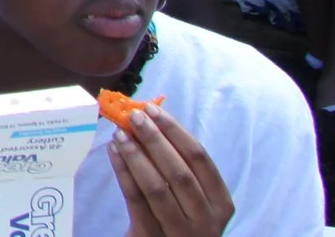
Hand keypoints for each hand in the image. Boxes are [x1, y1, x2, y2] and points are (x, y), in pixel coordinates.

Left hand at [108, 105, 233, 236]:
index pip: (201, 159)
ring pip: (158, 188)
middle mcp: (206, 219)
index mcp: (221, 202)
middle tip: (133, 116)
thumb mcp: (191, 196)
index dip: (175, 131)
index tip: (153, 109)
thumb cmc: (180, 217)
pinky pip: (136, 201)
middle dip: (155, 140)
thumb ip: (179, 164)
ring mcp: (181, 232)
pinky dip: (123, 173)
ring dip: (136, 156)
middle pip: (180, 172)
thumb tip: (150, 119)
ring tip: (120, 134)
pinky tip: (114, 153)